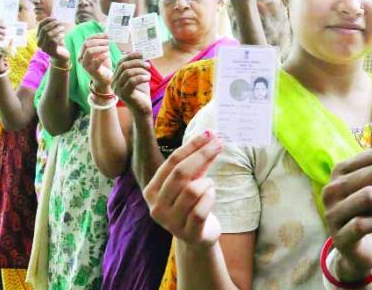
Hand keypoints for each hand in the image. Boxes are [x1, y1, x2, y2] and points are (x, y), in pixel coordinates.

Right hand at [37, 17, 69, 62]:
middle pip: (44, 29)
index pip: (40, 25)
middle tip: (60, 22)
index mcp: (38, 37)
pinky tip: (63, 35)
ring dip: (57, 30)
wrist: (61, 56)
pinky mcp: (51, 51)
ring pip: (49, 35)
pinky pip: (54, 41)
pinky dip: (59, 36)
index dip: (47, 20)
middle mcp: (39, 42)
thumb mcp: (54, 34)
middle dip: (53, 24)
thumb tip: (54, 16)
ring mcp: (44, 48)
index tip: (55, 17)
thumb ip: (53, 26)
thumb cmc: (58, 44)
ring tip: (63, 28)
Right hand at [79, 34, 112, 88]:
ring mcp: (85, 65)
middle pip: (87, 44)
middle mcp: (81, 58)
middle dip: (99, 41)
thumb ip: (103, 44)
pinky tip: (108, 56)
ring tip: (108, 48)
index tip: (107, 35)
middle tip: (109, 42)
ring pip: (89, 51)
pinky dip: (103, 56)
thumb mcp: (102, 52)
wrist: (105, 79)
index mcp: (83, 52)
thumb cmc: (103, 64)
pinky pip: (95, 61)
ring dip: (100, 48)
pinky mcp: (91, 71)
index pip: (87, 40)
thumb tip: (107, 35)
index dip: (97, 36)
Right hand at [113, 52, 151, 115]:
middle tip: (148, 65)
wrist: (143, 109)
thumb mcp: (139, 76)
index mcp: (115, 77)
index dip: (131, 56)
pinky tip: (148, 78)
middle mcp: (114, 83)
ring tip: (148, 74)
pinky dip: (142, 77)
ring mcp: (118, 89)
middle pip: (123, 66)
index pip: (120, 62)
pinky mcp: (125, 95)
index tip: (142, 54)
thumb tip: (139, 53)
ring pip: (128, 73)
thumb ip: (137, 66)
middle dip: (137, 63)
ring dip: (141, 71)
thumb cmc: (141, 92)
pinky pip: (132, 81)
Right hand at [144, 132, 223, 247]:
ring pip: (192, 191)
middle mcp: (156, 207)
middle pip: (180, 173)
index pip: (171, 162)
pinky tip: (211, 195)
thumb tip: (211, 136)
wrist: (196, 237)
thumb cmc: (192, 204)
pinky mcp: (188, 234)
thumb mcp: (190, 181)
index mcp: (151, 190)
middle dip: (202, 155)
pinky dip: (210, 198)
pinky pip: (202, 209)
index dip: (192, 146)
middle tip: (219, 144)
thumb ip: (197, 161)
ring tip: (209, 184)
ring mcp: (171, 223)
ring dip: (206, 182)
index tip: (210, 133)